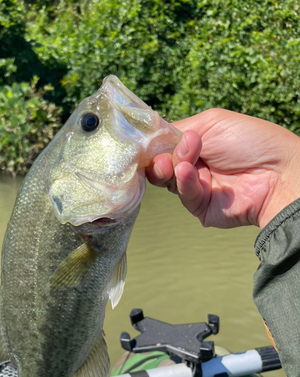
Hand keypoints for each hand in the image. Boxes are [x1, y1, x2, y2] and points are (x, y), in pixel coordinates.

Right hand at [147, 109, 299, 227]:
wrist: (278, 172)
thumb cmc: (251, 141)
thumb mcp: (211, 122)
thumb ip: (177, 129)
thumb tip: (148, 138)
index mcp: (195, 144)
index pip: (163, 145)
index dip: (153, 144)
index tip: (145, 142)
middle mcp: (193, 165)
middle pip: (160, 163)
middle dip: (159, 157)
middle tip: (165, 154)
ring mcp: (196, 187)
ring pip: (167, 180)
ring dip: (172, 167)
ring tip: (185, 160)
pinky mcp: (201, 207)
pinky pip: (184, 195)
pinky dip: (184, 182)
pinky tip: (189, 172)